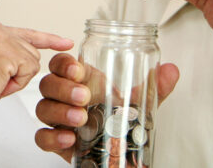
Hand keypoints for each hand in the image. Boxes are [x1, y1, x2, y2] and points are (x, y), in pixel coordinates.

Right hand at [0, 20, 73, 131]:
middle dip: (19, 73)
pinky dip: (16, 84)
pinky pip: (29, 71)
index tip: (67, 42)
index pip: (27, 33)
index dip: (49, 40)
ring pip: (33, 62)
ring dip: (17, 80)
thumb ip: (8, 52)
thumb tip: (35, 54)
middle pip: (33, 52)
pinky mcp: (5, 53)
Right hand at [34, 53, 178, 161]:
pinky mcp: (55, 140)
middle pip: (48, 83)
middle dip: (63, 88)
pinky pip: (41, 136)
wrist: (117, 148)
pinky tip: (69, 138)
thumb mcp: (140, 102)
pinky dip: (52, 136)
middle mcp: (64, 95)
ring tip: (80, 119)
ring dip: (60, 111)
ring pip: (43, 108)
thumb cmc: (120, 117)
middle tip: (84, 97)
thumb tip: (171, 70)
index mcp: (81, 79)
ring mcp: (58, 117)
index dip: (64, 64)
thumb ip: (155, 87)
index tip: (78, 70)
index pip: (62, 63)